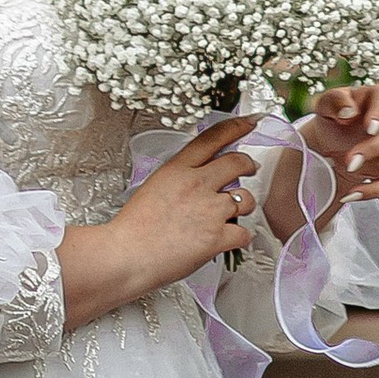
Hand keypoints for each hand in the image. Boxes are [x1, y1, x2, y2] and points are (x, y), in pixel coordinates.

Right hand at [57, 116, 261, 329]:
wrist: (128, 254)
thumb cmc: (135, 227)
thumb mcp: (155, 185)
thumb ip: (180, 177)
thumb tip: (200, 176)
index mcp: (178, 168)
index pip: (213, 137)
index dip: (237, 126)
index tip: (249, 123)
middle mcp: (197, 184)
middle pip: (238, 162)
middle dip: (248, 164)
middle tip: (250, 168)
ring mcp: (209, 210)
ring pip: (246, 199)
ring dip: (245, 205)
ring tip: (236, 212)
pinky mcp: (216, 237)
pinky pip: (244, 233)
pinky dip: (241, 237)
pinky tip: (232, 238)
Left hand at [290, 82, 378, 212]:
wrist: (341, 141)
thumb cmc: (337, 118)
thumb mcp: (327, 105)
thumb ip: (335, 102)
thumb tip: (349, 112)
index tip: (368, 128)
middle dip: (372, 150)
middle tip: (349, 162)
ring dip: (368, 170)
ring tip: (346, 168)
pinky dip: (375, 190)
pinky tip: (354, 193)